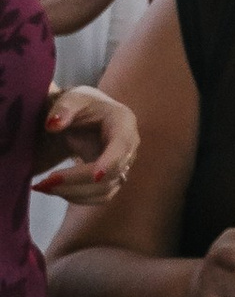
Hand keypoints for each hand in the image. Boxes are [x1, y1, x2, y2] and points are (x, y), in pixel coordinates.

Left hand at [36, 84, 138, 203]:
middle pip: (111, 174)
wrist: (84, 117)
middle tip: (44, 183)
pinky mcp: (112, 180)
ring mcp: (122, 166)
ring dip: (73, 193)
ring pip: (104, 190)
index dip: (109, 163)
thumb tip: (53, 125)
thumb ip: (63, 108)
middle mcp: (129, 148)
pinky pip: (99, 197)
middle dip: (77, 181)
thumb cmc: (80, 105)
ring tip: (43, 186)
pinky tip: (55, 190)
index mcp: (123, 123)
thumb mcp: (71, 99)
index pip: (121, 147)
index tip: (94, 177)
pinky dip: (76, 198)